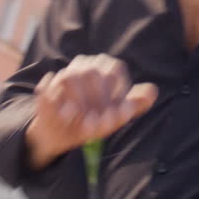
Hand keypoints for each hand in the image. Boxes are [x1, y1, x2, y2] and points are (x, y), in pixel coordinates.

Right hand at [24, 54, 157, 169]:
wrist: (65, 132)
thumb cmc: (96, 119)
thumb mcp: (116, 116)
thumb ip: (135, 104)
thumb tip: (153, 91)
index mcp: (105, 68)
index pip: (113, 71)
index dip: (117, 92)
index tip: (119, 113)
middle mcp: (84, 66)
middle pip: (92, 73)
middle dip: (97, 100)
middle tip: (100, 125)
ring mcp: (63, 75)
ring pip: (70, 76)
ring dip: (79, 102)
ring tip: (85, 125)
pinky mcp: (45, 89)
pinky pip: (48, 90)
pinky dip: (58, 103)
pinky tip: (67, 118)